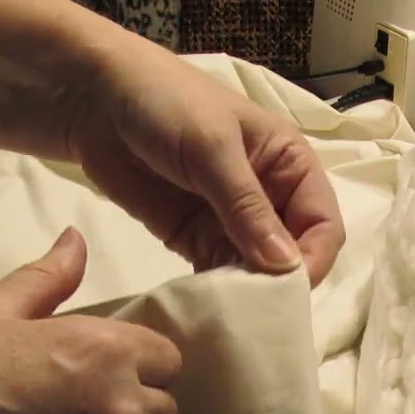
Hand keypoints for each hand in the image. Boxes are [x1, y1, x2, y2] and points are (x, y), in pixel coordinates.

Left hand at [65, 41, 345, 284]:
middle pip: (295, 254)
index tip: (288, 288)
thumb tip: (286, 267)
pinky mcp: (195, 239)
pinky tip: (208, 308)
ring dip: (249, 293)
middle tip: (257, 311)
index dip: (314, 258)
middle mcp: (270, 197)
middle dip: (281, 283)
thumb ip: (247, 209)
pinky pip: (219, 274)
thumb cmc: (165, 104)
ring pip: (258, 271)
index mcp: (290, 165)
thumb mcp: (213, 149)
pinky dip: (218, 293)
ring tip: (231, 315)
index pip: (323, 223)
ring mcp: (232, 221)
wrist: (91, 98)